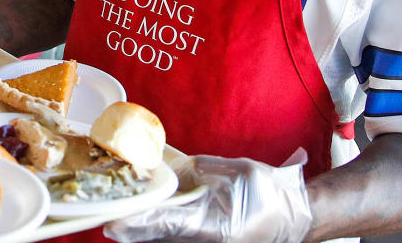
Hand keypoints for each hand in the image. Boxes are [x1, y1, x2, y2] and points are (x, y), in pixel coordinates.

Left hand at [105, 153, 312, 242]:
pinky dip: (156, 229)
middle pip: (159, 236)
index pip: (168, 224)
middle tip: (105, 222)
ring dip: (141, 231)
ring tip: (114, 220)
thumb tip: (181, 167)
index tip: (114, 224)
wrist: (296, 218)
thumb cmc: (271, 193)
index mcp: (216, 225)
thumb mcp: (241, 172)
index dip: (139, 224)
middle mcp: (207, 240)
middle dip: (132, 229)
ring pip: (165, 239)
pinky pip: (175, 236)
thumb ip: (207, 168)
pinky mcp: (206, 240)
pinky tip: (137, 222)